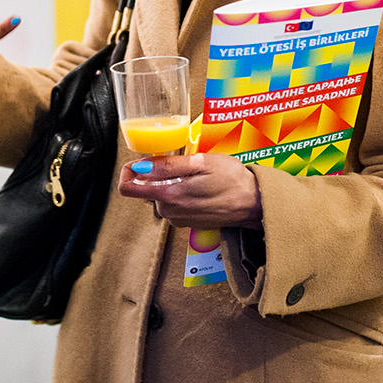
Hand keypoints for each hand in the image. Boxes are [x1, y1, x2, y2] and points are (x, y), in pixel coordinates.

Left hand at [118, 153, 263, 228]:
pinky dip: (180, 191)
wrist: (254, 204)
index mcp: (169, 196)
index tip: (139, 161)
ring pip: (159, 194)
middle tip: (182, 163)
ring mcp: (178, 218)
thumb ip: (168, 166)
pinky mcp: (186, 221)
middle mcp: (169, 211)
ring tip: (195, 174)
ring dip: (170, 182)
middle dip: (156, 173)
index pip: (127, 188)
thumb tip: (140, 166)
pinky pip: (172, 202)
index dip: (128, 171)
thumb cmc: (232, 180)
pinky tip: (199, 186)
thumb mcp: (201, 163)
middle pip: (144, 188)